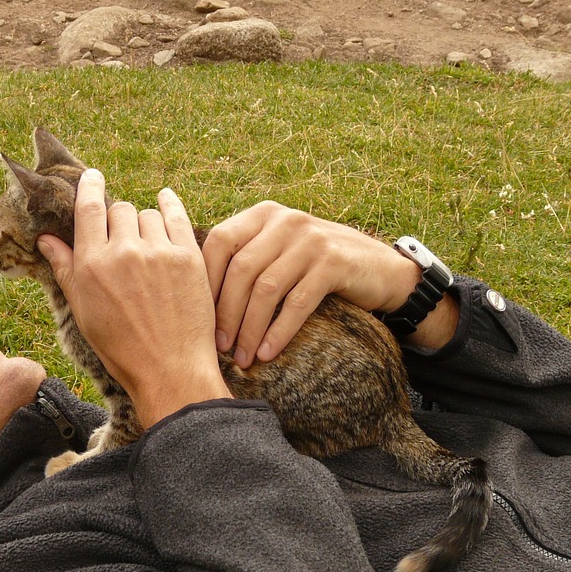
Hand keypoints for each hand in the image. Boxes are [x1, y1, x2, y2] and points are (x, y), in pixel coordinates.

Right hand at [38, 169, 231, 427]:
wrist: (170, 369)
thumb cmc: (122, 347)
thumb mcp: (83, 311)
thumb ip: (66, 269)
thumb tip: (46, 239)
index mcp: (92, 264)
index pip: (88, 208)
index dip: (90, 187)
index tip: (93, 177)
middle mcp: (123, 252)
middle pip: (119, 210)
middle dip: (118, 220)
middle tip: (123, 239)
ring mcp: (158, 252)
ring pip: (147, 215)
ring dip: (144, 224)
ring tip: (146, 247)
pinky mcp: (188, 257)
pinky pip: (176, 215)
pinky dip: (169, 205)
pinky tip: (165, 200)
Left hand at [203, 201, 456, 366]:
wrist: (378, 269)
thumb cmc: (314, 266)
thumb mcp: (278, 250)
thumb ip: (244, 257)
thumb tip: (192, 292)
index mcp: (262, 214)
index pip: (219, 242)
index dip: (205, 282)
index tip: (196, 317)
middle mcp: (285, 220)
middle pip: (241, 269)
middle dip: (225, 312)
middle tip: (218, 346)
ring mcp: (310, 239)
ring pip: (267, 289)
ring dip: (251, 328)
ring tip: (243, 357)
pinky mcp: (333, 263)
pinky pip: (297, 303)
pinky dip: (279, 331)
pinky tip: (268, 353)